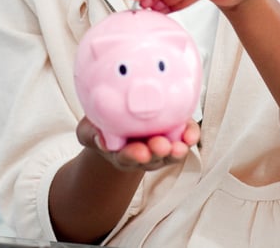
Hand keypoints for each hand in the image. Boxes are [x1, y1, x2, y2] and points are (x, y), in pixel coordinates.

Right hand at [76, 115, 199, 172]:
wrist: (119, 120)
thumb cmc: (101, 125)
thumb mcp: (89, 129)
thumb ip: (92, 134)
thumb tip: (101, 138)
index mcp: (120, 155)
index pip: (126, 158)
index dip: (132, 156)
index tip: (138, 152)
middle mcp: (143, 155)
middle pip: (152, 158)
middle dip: (156, 153)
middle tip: (160, 145)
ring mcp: (160, 146)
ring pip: (170, 153)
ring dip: (176, 150)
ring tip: (180, 146)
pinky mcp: (174, 133)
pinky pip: (184, 138)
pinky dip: (189, 136)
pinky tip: (191, 134)